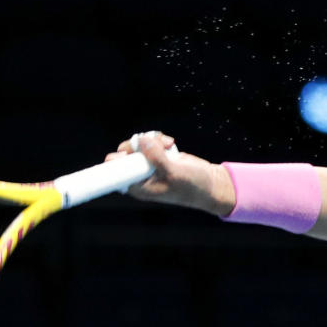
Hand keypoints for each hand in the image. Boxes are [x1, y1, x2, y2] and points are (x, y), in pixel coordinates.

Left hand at [104, 132, 235, 215]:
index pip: (117, 173)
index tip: (131, 153)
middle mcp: (140, 176)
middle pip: (124, 154)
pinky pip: (150, 141)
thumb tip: (141, 140)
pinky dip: (159, 139)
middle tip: (151, 144)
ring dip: (151, 140)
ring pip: (138, 145)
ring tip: (167, 145)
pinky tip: (170, 144)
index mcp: (139, 187)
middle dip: (137, 145)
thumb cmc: (191, 186)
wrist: (209, 183)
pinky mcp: (157, 156)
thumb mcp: (173, 172)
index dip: (119, 160)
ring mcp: (148, 165)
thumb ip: (156, 157)